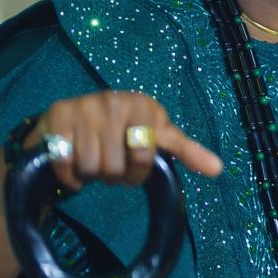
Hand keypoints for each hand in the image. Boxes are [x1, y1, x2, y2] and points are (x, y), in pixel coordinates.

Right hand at [26, 91, 222, 190]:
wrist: (76, 116)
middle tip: (110, 166)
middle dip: (113, 176)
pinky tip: (72, 168)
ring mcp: (85, 106)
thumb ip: (188, 151)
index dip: (138, 173)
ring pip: (90, 167)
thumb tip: (219, 170)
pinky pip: (64, 162)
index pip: (145, 154)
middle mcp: (114, 100)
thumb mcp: (158, 135)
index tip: (135, 171)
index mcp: (144, 106)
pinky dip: (68, 175)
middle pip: (115, 166)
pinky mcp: (58, 115)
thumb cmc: (126, 128)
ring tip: (93, 163)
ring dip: (90, 176)